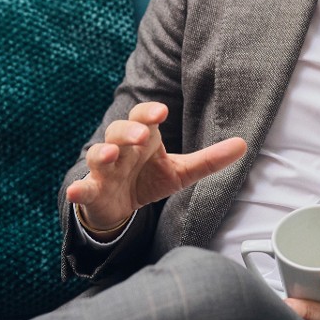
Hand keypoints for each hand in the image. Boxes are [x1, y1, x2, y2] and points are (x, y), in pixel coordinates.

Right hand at [65, 101, 246, 237]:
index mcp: (144, 139)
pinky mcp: (92, 192)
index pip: (144, 117)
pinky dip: (79, 189)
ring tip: (109, 154)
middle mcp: (121, 149)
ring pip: (98, 154)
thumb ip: (209, 160)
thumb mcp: (180, 171)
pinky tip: (76, 190)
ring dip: (103, 152)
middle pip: (120, 131)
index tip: (161, 112)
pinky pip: (83, 188)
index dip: (149, 113)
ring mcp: (104, 170)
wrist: (117, 207)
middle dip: (129, 131)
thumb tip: (243, 145)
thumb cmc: (148, 180)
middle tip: (141, 135)